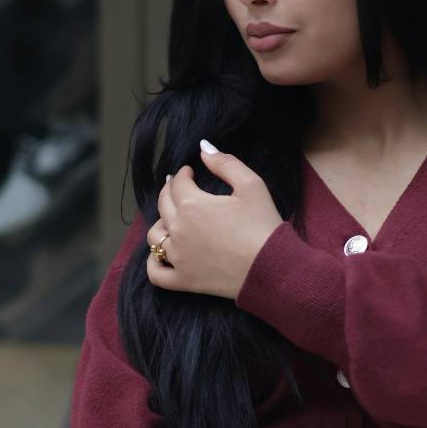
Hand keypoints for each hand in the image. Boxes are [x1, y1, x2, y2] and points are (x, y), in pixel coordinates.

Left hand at [146, 139, 285, 300]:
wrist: (272, 268)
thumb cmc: (263, 226)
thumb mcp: (252, 186)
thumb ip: (225, 164)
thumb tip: (203, 147)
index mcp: (191, 205)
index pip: (178, 183)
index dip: (183, 174)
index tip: (190, 172)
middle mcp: (178, 229)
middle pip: (162, 205)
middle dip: (170, 192)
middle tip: (179, 189)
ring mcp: (178, 257)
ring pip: (155, 236)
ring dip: (162, 223)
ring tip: (173, 220)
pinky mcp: (184, 280)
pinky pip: (156, 271)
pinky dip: (154, 262)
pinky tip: (162, 254)